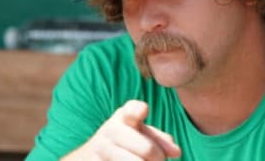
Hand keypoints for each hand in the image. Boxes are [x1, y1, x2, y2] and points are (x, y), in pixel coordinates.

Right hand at [61, 100, 181, 160]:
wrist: (88, 157)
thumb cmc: (124, 143)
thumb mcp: (139, 135)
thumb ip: (159, 139)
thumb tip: (176, 152)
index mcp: (124, 116)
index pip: (134, 109)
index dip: (139, 110)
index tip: (143, 111)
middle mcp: (110, 131)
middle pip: (147, 149)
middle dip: (158, 159)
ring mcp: (100, 150)